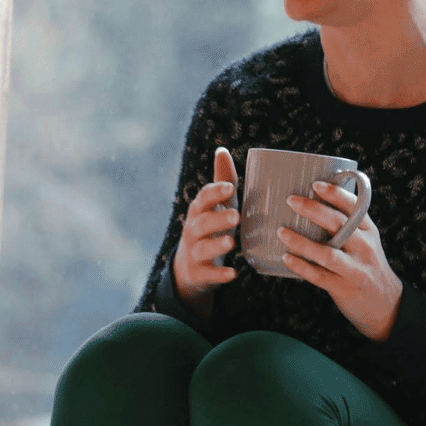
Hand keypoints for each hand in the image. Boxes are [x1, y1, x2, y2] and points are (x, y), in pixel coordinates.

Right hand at [173, 147, 239, 314]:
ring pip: (202, 249)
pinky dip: (219, 274)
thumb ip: (221, 180)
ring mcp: (194, 253)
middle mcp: (193, 231)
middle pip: (201, 223)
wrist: (190, 268)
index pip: (203, 199)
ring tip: (232, 242)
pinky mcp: (199, 274)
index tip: (230, 187)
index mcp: (199, 211)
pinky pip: (208, 274)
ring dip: (216, 245)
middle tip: (236, 216)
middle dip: (216, 219)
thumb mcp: (217, 205)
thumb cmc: (210, 228)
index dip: (214, 193)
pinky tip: (233, 273)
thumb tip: (221, 150)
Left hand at [277, 180, 401, 341]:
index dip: (335, 194)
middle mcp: (364, 247)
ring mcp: (354, 269)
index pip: (354, 207)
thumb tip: (315, 201)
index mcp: (369, 230)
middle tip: (291, 200)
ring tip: (282, 231)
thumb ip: (348, 224)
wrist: (386, 303)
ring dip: (301, 242)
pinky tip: (287, 258)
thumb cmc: (367, 264)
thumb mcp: (366, 240)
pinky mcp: (343, 288)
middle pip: (339, 224)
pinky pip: (318, 276)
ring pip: (326, 253)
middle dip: (313, 210)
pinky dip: (301, 266)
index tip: (315, 184)